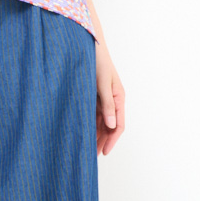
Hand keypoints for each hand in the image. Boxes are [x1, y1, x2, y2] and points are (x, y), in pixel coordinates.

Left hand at [94, 39, 124, 156]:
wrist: (86, 44)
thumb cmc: (96, 60)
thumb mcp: (102, 82)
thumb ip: (107, 103)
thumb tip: (111, 124)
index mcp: (118, 97)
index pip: (119, 124)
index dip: (112, 140)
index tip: (103, 152)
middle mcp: (111, 100)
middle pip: (109, 126)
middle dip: (102, 141)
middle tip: (91, 156)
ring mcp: (101, 99)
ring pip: (99, 122)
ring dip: (94, 135)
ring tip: (85, 148)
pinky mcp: (91, 96)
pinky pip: (91, 114)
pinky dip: (88, 125)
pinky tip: (80, 133)